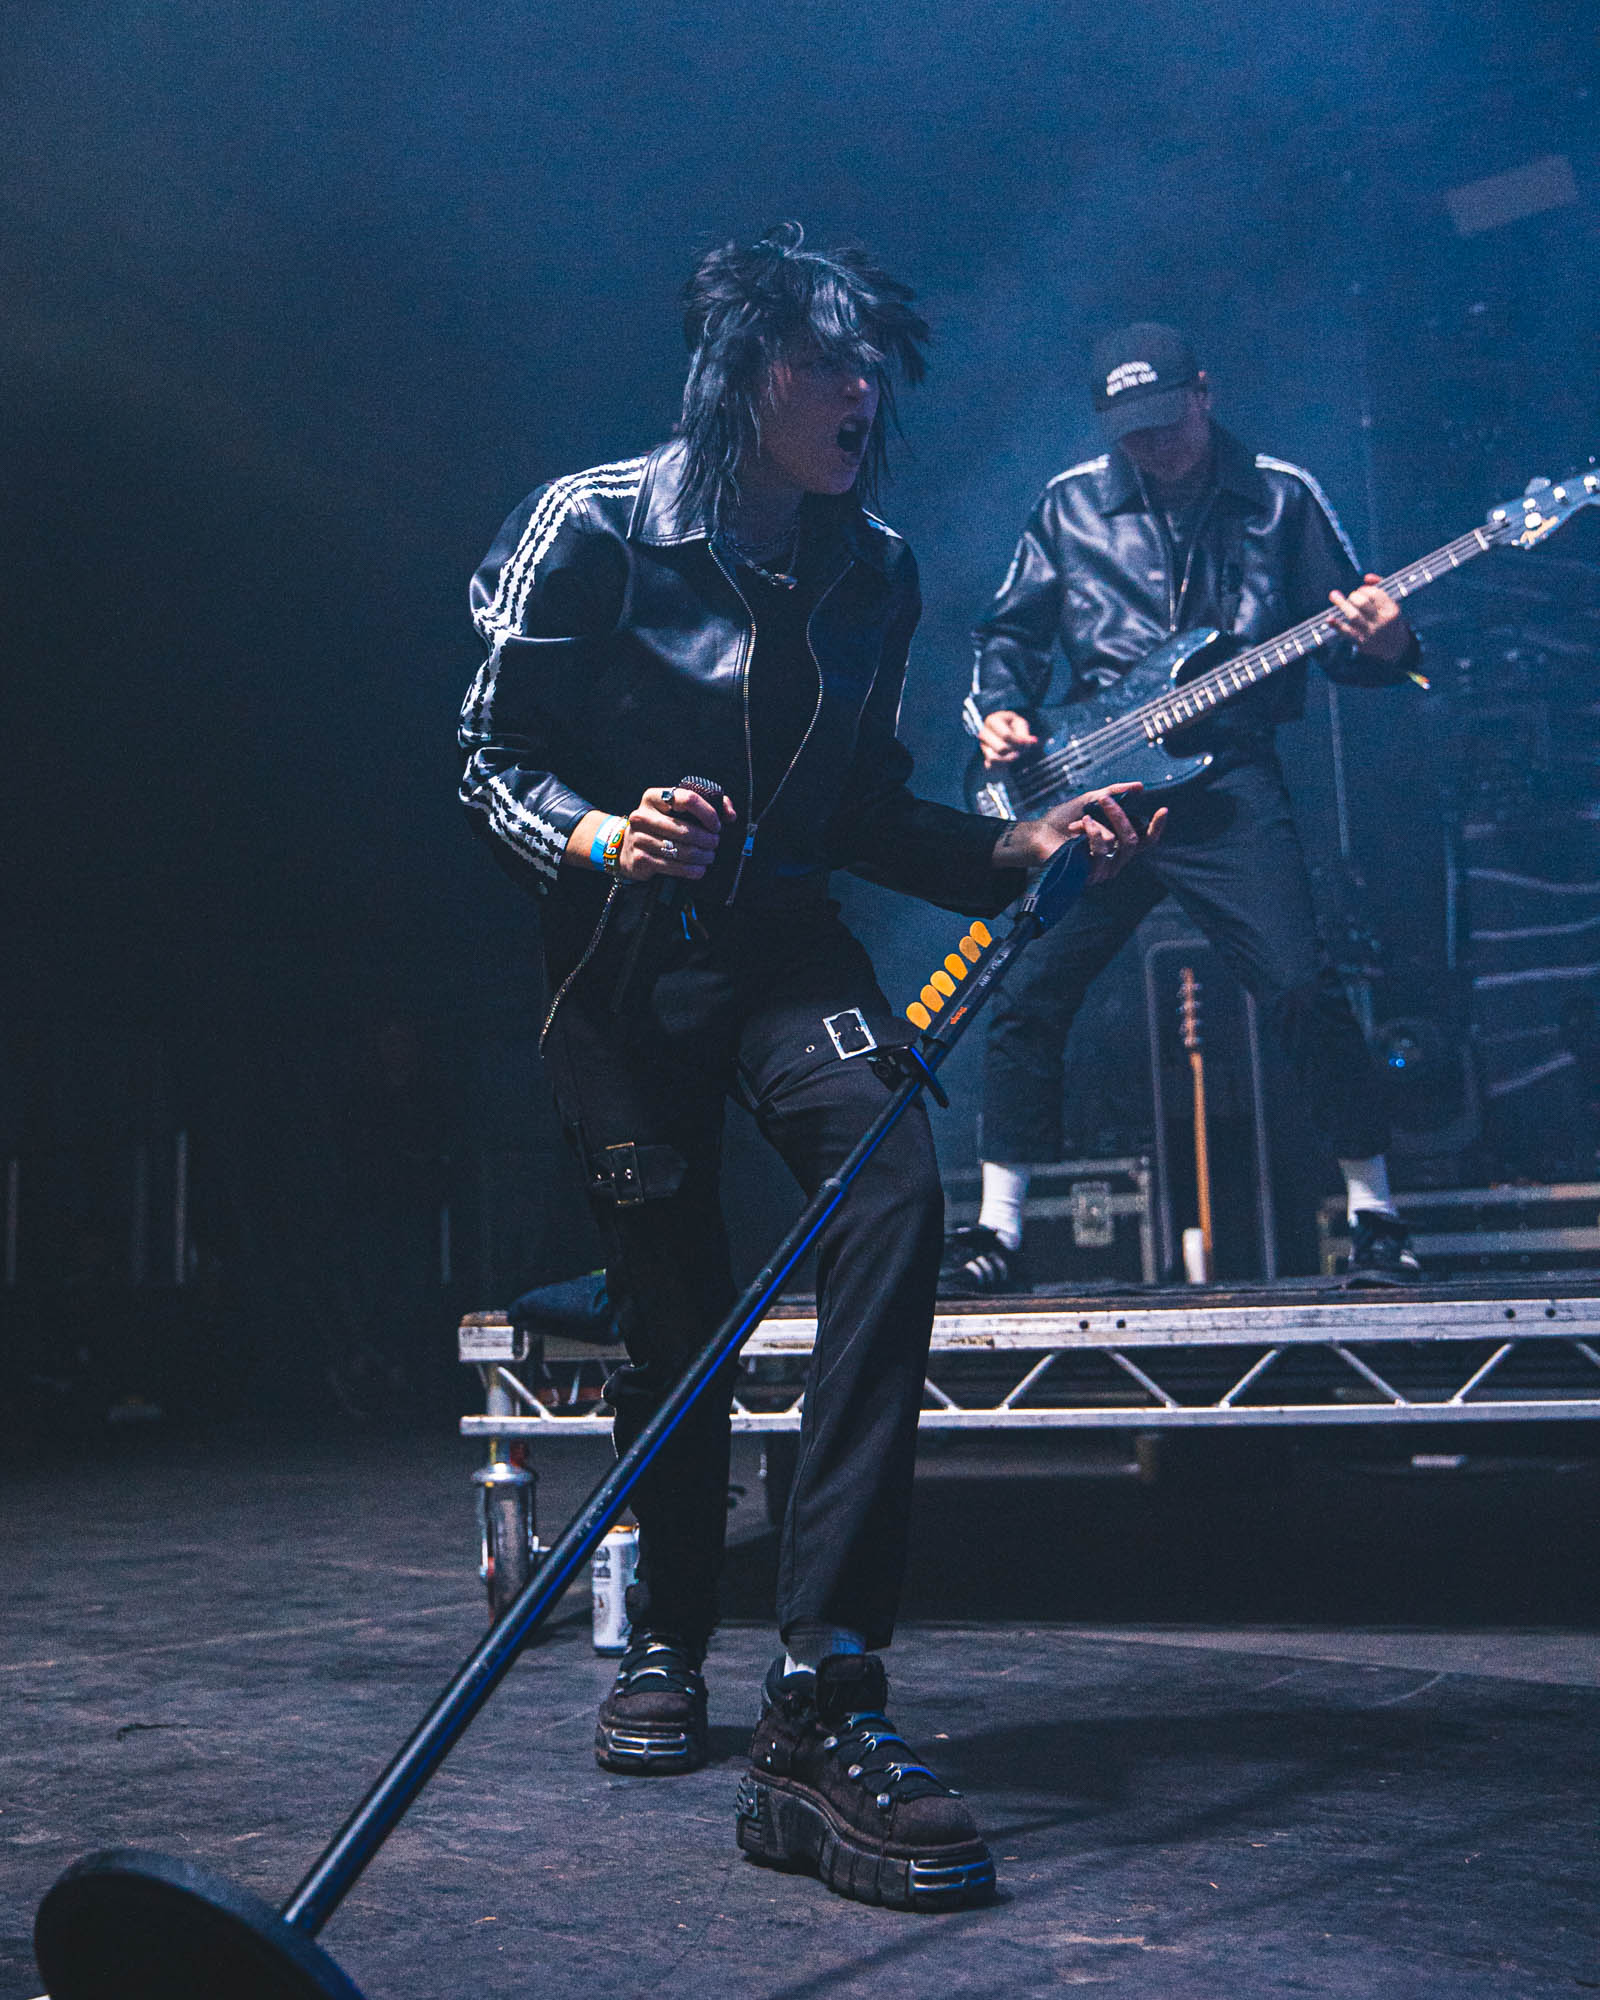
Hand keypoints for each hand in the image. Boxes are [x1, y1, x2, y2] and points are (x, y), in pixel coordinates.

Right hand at [618, 784, 736, 882]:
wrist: (626, 847)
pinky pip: (674, 867)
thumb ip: (710, 805)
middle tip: (715, 843)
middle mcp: (642, 816)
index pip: (687, 799)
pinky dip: (692, 870)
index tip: (716, 825)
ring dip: (702, 856)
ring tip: (709, 856)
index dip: (708, 813)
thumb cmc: (662, 825)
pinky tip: (700, 869)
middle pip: (686, 830)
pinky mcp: (640, 859)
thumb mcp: (679, 809)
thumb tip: (730, 815)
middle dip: (707, 840)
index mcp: (654, 797)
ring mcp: (639, 838)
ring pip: (682, 850)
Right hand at [976, 709, 1037, 768]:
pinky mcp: (984, 757)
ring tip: (1016, 755)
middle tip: (1021, 749)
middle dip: (1014, 751)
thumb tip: (1032, 741)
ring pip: (994, 758)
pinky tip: (1010, 761)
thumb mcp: (1020, 725)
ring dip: (1008, 759)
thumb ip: (1024, 733)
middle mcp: (984, 733)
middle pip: (1001, 748)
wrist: (1006, 734)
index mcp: (992, 720)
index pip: (1006, 735)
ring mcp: (983, 746)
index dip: (1018, 741)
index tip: (1025, 743)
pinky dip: (1003, 766)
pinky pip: (991, 766)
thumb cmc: (1013, 727)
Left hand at [992, 781, 1166, 883]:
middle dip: (1120, 815)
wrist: (1036, 834)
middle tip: (1104, 799)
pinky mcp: (1090, 875)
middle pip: (1134, 839)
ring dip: (1099, 824)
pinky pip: (1102, 850)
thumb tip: (1140, 787)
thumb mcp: (1088, 801)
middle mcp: (1114, 860)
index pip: (1145, 841)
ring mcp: (1102, 870)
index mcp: (1117, 845)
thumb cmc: (1061, 821)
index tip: (1163, 810)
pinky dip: (1092, 833)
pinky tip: (1079, 827)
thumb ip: (1113, 793)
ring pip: (1118, 843)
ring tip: (1082, 818)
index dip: (1157, 828)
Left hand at [1329, 574, 1411, 662]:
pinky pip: (1347, 632)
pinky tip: (1329, 619)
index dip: (1364, 589)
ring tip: (1334, 595)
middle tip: (1351, 596)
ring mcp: (1371, 632)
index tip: (1360, 590)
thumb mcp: (1390, 603)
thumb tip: (1366, 577)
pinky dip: (1336, 625)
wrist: (1395, 646)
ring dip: (1342, 604)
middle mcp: (1382, 621)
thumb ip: (1380, 587)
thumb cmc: (1388, 618)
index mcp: (1391, 609)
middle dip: (1353, 596)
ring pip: (1354, 616)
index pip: (1375, 594)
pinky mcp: (1361, 641)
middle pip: (1363, 603)